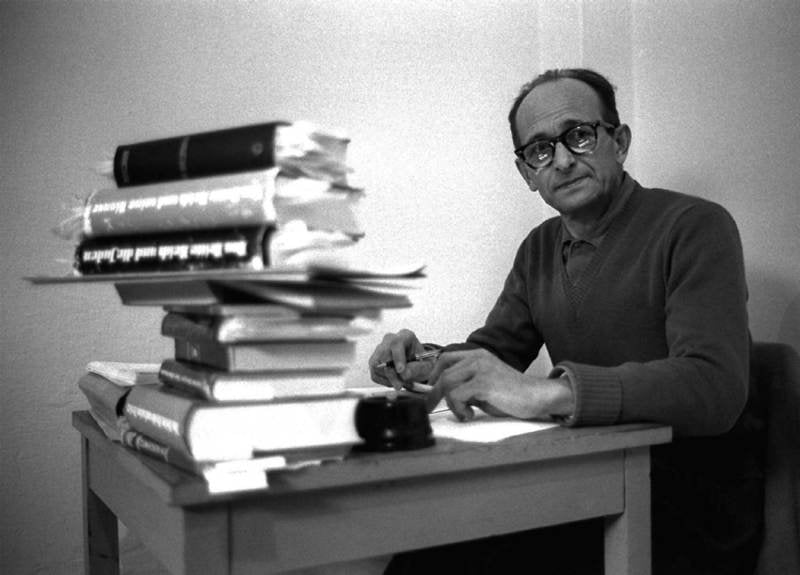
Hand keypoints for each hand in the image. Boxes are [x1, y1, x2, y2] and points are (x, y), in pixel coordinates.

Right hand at [368, 329, 435, 390]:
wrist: (416, 365)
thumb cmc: (421, 362)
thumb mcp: (426, 366)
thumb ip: (417, 369)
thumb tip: (404, 374)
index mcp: (405, 336)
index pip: (396, 343)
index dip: (397, 357)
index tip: (401, 370)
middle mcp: (390, 340)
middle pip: (383, 355)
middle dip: (391, 373)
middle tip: (400, 385)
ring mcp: (380, 349)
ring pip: (376, 366)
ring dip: (388, 379)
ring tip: (400, 382)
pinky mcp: (374, 361)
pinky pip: (374, 374)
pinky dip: (383, 381)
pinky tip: (393, 381)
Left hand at [424, 348, 574, 421]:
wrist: (536, 397)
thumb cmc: (512, 395)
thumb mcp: (484, 386)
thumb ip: (467, 385)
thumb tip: (445, 395)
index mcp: (478, 356)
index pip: (445, 359)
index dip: (434, 375)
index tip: (430, 390)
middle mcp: (478, 358)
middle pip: (443, 372)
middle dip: (434, 393)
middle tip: (430, 407)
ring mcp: (481, 368)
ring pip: (447, 383)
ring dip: (449, 403)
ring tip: (462, 413)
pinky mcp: (484, 382)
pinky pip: (456, 395)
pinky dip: (458, 408)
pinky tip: (469, 415)